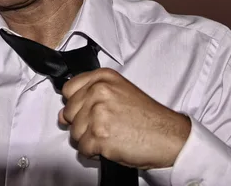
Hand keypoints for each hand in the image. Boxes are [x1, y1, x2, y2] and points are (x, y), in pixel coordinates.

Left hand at [58, 68, 190, 169]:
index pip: (68, 89)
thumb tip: (62, 115)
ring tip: (110, 134)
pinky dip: (94, 152)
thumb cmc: (147, 117)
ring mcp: (98, 113)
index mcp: (103, 78)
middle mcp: (99, 91)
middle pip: (69, 113)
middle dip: (83, 124)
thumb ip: (88, 97)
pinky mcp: (99, 135)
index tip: (87, 109)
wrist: (168, 136)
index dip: (76, 104)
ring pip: (74, 133)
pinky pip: (82, 149)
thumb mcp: (119, 93)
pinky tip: (110, 145)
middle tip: (105, 125)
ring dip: (89, 139)